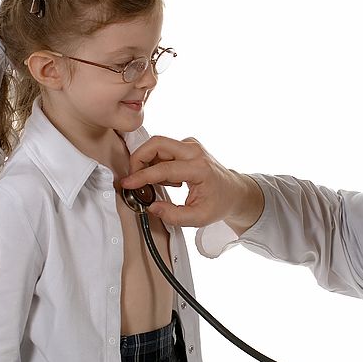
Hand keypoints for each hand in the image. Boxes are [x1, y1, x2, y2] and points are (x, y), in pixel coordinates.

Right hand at [122, 136, 263, 232]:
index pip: (164, 168)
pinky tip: (168, 179)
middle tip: (133, 176)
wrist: (234, 191)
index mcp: (200, 169)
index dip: (142, 176)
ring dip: (148, 161)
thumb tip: (152, 207)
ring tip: (158, 184)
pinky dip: (157, 162)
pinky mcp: (187, 145)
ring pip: (158, 144)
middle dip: (139, 158)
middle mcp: (195, 152)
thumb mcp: (199, 218)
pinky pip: (163, 148)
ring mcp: (191, 145)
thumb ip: (174, 216)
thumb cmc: (219, 203)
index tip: (128, 183)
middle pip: (157, 143)